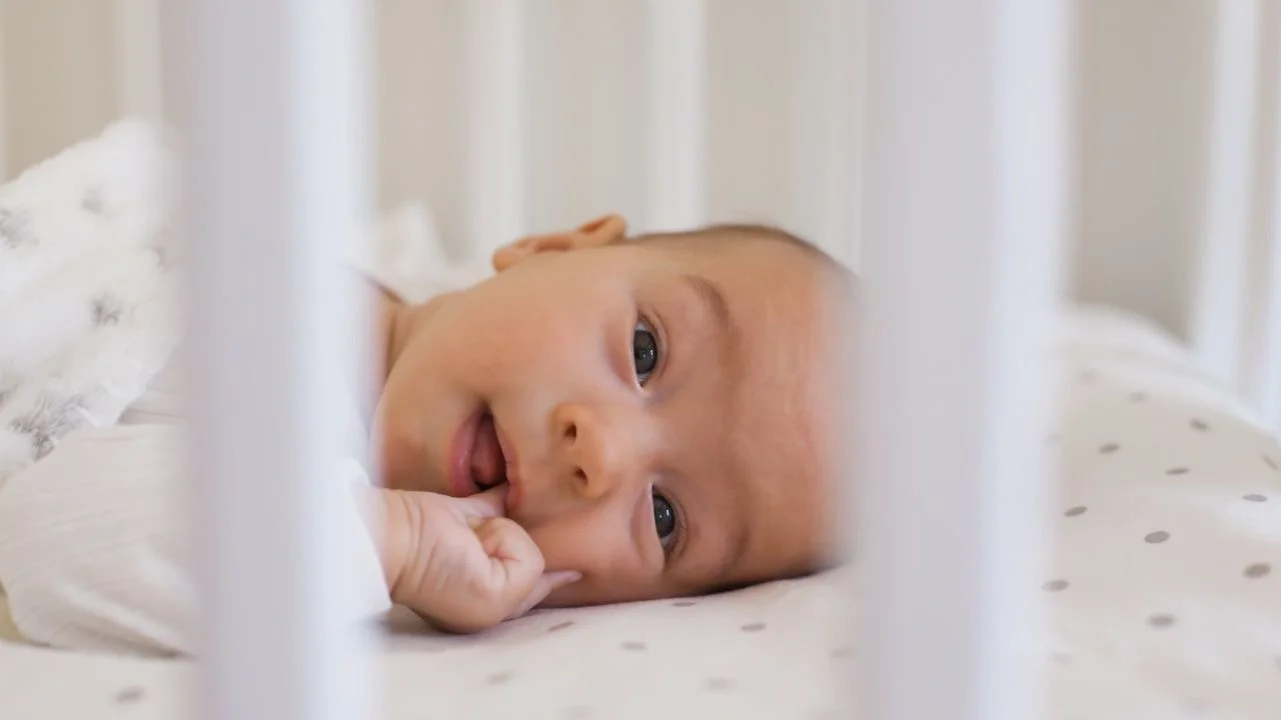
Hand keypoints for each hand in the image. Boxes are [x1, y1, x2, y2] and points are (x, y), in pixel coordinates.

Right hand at [368, 485, 579, 632]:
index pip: (539, 586)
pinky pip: (502, 496)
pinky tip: (525, 482)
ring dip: (520, 520)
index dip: (558, 576)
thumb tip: (521, 535)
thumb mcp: (494, 596)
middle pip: (532, 554)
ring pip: (520, 524)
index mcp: (494, 603)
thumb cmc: (441, 573)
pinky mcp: (468, 509)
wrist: (396, 538)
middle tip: (547, 539)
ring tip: (497, 525)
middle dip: (536, 545)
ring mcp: (478, 541)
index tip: (582, 569)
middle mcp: (489, 573)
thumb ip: (528, 571)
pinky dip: (512, 490)